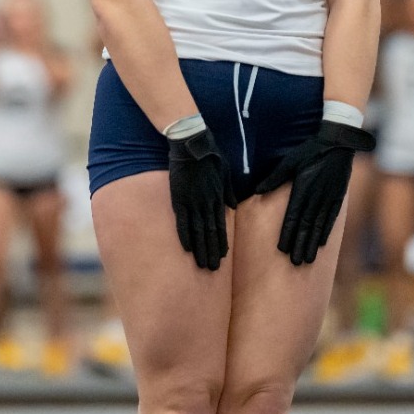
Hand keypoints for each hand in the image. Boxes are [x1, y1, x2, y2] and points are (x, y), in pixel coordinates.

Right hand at [167, 130, 229, 270]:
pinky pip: (183, 221)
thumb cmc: (210, 155)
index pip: (221, 225)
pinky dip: (185, 236)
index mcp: (218, 197)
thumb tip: (234, 205)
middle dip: (211, 252)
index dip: (221, 242)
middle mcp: (207, 203)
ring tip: (202, 264)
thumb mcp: (226, 171)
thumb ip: (229, 191)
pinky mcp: (179, 198)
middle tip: (212, 269)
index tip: (222, 257)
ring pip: (198, 231)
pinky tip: (187, 249)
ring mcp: (193, 202)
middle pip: (210, 233)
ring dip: (201, 249)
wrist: (192, 144)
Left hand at [254, 120, 374, 265]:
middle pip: (306, 226)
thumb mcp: (290, 161)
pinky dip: (326, 233)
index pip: (293, 216)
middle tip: (295, 263)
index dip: (288, 233)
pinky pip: (331, 219)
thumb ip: (275, 178)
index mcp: (302, 188)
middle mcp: (316, 197)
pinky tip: (322, 244)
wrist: (338, 143)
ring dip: (313, 244)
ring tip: (308, 260)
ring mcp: (328, 198)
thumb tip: (257, 191)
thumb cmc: (310, 151)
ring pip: (319, 226)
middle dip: (300, 245)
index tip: (282, 249)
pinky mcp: (338, 198)